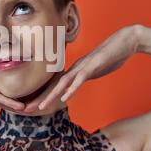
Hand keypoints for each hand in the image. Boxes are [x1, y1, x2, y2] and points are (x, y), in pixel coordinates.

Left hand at [23, 25, 137, 111]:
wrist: (125, 41)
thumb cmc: (111, 57)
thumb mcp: (95, 71)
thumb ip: (85, 77)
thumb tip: (76, 84)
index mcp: (75, 71)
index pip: (55, 86)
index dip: (43, 97)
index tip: (31, 108)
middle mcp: (75, 68)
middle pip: (54, 85)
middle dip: (40, 98)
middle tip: (26, 109)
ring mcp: (84, 66)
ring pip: (63, 83)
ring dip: (51, 95)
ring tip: (40, 107)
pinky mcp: (94, 66)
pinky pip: (81, 79)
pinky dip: (72, 89)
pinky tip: (65, 98)